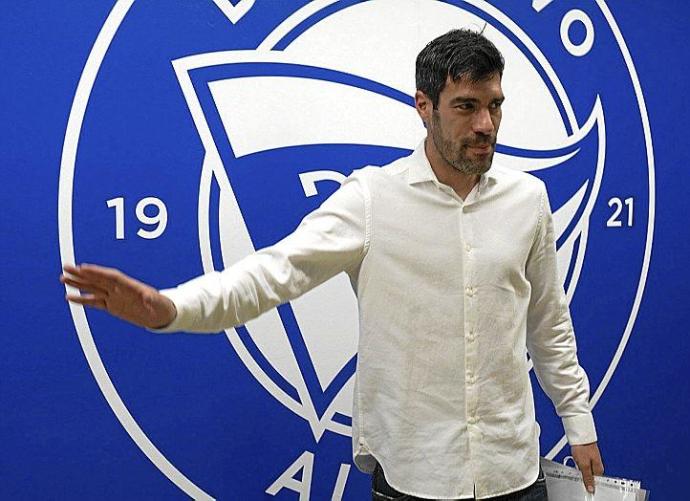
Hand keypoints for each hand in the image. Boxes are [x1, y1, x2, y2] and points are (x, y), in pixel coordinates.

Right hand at [60, 263, 176, 328]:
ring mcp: (114, 297)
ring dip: (78, 283)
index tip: (83, 268)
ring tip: (63, 279)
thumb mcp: (159, 303)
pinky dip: (82, 299)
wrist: (161, 315)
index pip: (110, 277)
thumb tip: (149, 297)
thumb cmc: (162, 306)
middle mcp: (119, 289)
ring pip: (93, 288)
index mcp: (130, 286)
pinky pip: (94, 302)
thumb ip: (152, 300)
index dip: (97, 272)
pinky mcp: (112, 306)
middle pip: (98, 279)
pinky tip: (69, 297)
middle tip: (66, 267)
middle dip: (82, 274)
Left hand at [571, 441, 603, 493]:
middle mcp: (598, 466)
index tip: (584, 485)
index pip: (596, 482)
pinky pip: (584, 465)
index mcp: (599, 469)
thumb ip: (587, 477)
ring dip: (581, 470)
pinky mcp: (588, 457)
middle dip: (584, 476)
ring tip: (577, 463)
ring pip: (587, 471)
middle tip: (579, 472)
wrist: (580, 435)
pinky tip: (576, 461)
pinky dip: (580, 464)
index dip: (589, 484)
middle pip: (591, 477)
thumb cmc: (583, 447)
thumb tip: (591, 489)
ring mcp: (593, 461)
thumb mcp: (584, 465)